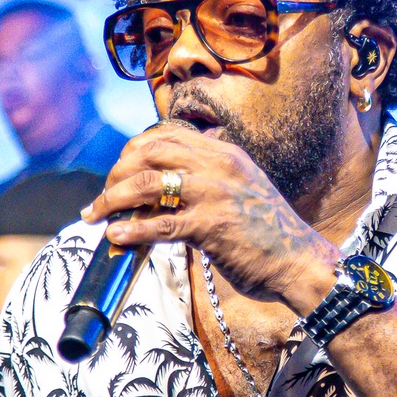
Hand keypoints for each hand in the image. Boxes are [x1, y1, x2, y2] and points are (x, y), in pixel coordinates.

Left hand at [80, 125, 337, 308]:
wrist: (301, 261)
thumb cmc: (269, 234)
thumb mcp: (243, 189)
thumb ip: (212, 179)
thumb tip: (170, 183)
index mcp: (225, 153)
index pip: (166, 135)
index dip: (134, 150)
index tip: (119, 170)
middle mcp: (218, 166)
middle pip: (149, 153)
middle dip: (117, 173)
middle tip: (102, 196)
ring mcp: (214, 194)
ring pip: (147, 184)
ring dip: (112, 200)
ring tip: (95, 215)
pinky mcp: (210, 226)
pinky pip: (160, 225)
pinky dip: (132, 230)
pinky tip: (116, 237)